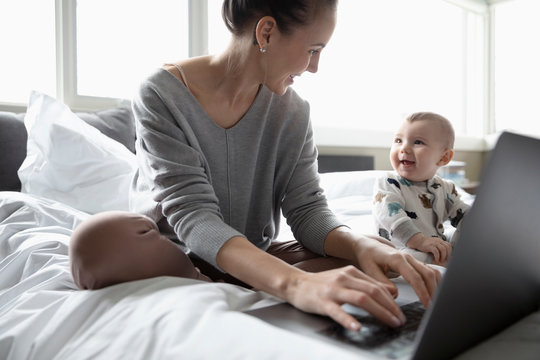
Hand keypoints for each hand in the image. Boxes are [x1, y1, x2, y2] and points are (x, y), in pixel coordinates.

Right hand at [285, 266, 406, 330]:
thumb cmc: (321, 284)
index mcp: (351, 272)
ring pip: (361, 299)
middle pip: (373, 292)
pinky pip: (338, 311)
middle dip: (390, 308)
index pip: (377, 286)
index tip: (400, 313)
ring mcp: (333, 290)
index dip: (392, 301)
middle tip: (400, 320)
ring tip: (389, 323)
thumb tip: (389, 292)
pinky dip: (349, 320)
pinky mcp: (322, 301)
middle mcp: (344, 278)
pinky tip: (357, 327)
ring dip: (379, 312)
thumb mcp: (345, 279)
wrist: (295, 283)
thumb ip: (365, 284)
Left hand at [324, 228, 440, 310]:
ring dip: (436, 286)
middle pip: (428, 274)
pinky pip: (429, 270)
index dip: (422, 292)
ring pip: (431, 271)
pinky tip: (436, 291)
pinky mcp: (413, 262)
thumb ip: (382, 282)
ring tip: (436, 301)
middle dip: (433, 291)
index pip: (415, 277)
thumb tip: (395, 294)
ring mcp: (412, 258)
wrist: (367, 245)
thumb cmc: (367, 257)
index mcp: (397, 259)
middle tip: (435, 307)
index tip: (427, 304)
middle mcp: (407, 257)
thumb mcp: (370, 270)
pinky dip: (435, 280)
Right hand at [407, 233, 451, 265]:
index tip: (448, 258)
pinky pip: (436, 251)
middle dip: (447, 255)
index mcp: (440, 241)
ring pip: (443, 249)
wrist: (417, 241)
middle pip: (447, 247)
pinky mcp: (429, 246)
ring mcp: (434, 243)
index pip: (449, 245)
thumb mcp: (434, 244)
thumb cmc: (426, 245)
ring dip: (443, 256)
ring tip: (441, 261)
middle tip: (445, 260)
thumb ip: (439, 247)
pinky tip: (436, 260)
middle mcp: (438, 241)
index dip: (450, 252)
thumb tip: (445, 256)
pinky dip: (437, 257)